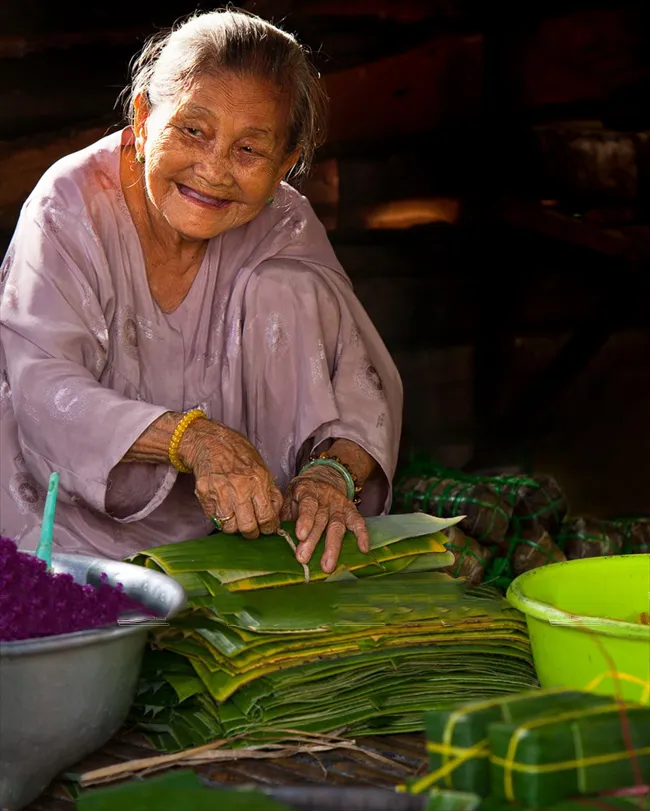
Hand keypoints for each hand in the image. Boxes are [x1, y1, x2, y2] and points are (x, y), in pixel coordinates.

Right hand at [179, 418, 282, 538]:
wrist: (211, 442)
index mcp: (258, 481)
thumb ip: (271, 493)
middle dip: (252, 532)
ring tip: (237, 518)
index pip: (267, 517)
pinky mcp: (204, 495)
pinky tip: (225, 509)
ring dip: (235, 527)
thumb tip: (276, 517)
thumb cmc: (239, 455)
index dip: (268, 528)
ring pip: (230, 527)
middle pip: (248, 527)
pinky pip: (214, 519)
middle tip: (252, 528)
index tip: (267, 528)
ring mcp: (220, 492)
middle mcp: (239, 487)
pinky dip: (220, 519)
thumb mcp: (262, 469)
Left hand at [281, 465, 369, 572]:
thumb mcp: (289, 496)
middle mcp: (325, 497)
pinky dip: (362, 535)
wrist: (323, 477)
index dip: (305, 519)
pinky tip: (363, 549)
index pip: (307, 504)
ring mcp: (339, 505)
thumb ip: (284, 512)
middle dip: (313, 540)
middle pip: (320, 520)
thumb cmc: (301, 493)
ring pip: (337, 526)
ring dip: (332, 547)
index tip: (300, 535)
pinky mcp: (351, 511)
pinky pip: (358, 522)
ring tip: (327, 566)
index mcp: (307, 490)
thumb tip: (274, 531)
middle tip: (303, 558)